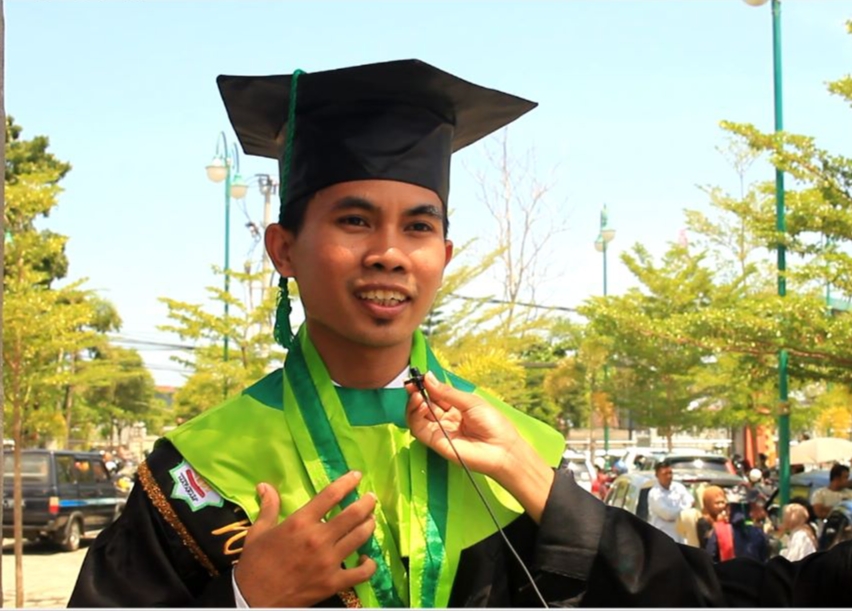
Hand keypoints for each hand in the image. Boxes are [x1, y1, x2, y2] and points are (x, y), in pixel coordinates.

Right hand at [234, 471, 376, 606]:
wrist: (252, 599)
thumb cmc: (254, 563)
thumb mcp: (258, 531)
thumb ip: (268, 507)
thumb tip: (264, 485)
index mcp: (300, 522)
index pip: (331, 495)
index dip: (347, 482)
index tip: (356, 476)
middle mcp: (318, 538)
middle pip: (352, 514)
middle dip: (366, 503)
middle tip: (371, 498)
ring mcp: (328, 561)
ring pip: (360, 538)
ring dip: (369, 526)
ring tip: (371, 520)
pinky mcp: (333, 583)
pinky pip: (361, 572)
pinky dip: (369, 564)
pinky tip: (368, 559)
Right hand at [405, 371, 554, 522]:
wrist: (502, 449)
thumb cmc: (493, 424)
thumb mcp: (470, 402)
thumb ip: (447, 392)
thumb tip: (428, 377)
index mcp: (456, 407)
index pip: (435, 394)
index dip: (426, 386)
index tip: (418, 377)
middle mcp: (445, 418)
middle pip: (424, 404)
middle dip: (416, 392)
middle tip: (412, 384)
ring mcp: (440, 430)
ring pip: (417, 417)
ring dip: (413, 404)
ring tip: (417, 395)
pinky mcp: (436, 442)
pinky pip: (418, 429)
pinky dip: (415, 417)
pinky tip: (421, 406)